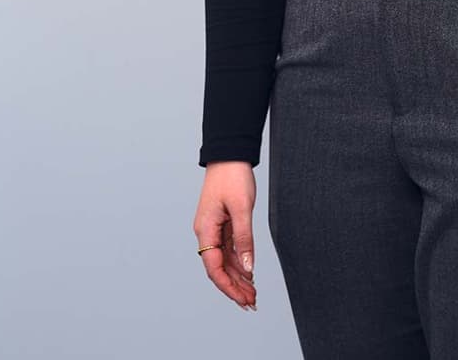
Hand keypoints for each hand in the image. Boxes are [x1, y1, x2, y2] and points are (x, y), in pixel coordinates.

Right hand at [193, 161, 257, 310]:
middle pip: (218, 268)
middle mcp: (206, 232)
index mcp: (205, 230)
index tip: (243, 300)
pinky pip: (229, 248)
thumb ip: (245, 238)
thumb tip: (248, 267)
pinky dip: (239, 262)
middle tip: (252, 303)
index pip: (214, 268)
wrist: (230, 153)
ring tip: (252, 293)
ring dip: (238, 277)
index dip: (228, 287)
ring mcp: (214, 228)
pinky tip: (249, 273)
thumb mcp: (242, 208)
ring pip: (225, 260)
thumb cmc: (232, 176)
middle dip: (234, 287)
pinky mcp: (222, 222)